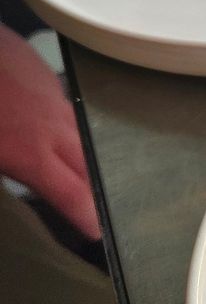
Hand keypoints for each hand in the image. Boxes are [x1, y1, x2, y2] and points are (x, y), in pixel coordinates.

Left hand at [0, 26, 100, 238]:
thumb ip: (5, 165)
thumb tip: (15, 173)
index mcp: (30, 154)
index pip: (71, 194)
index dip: (87, 215)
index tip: (97, 230)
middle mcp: (51, 127)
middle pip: (88, 164)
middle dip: (97, 186)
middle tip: (98, 202)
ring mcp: (51, 95)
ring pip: (79, 129)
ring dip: (81, 151)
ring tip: (77, 163)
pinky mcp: (43, 72)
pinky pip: (61, 101)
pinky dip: (59, 117)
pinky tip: (44, 117)